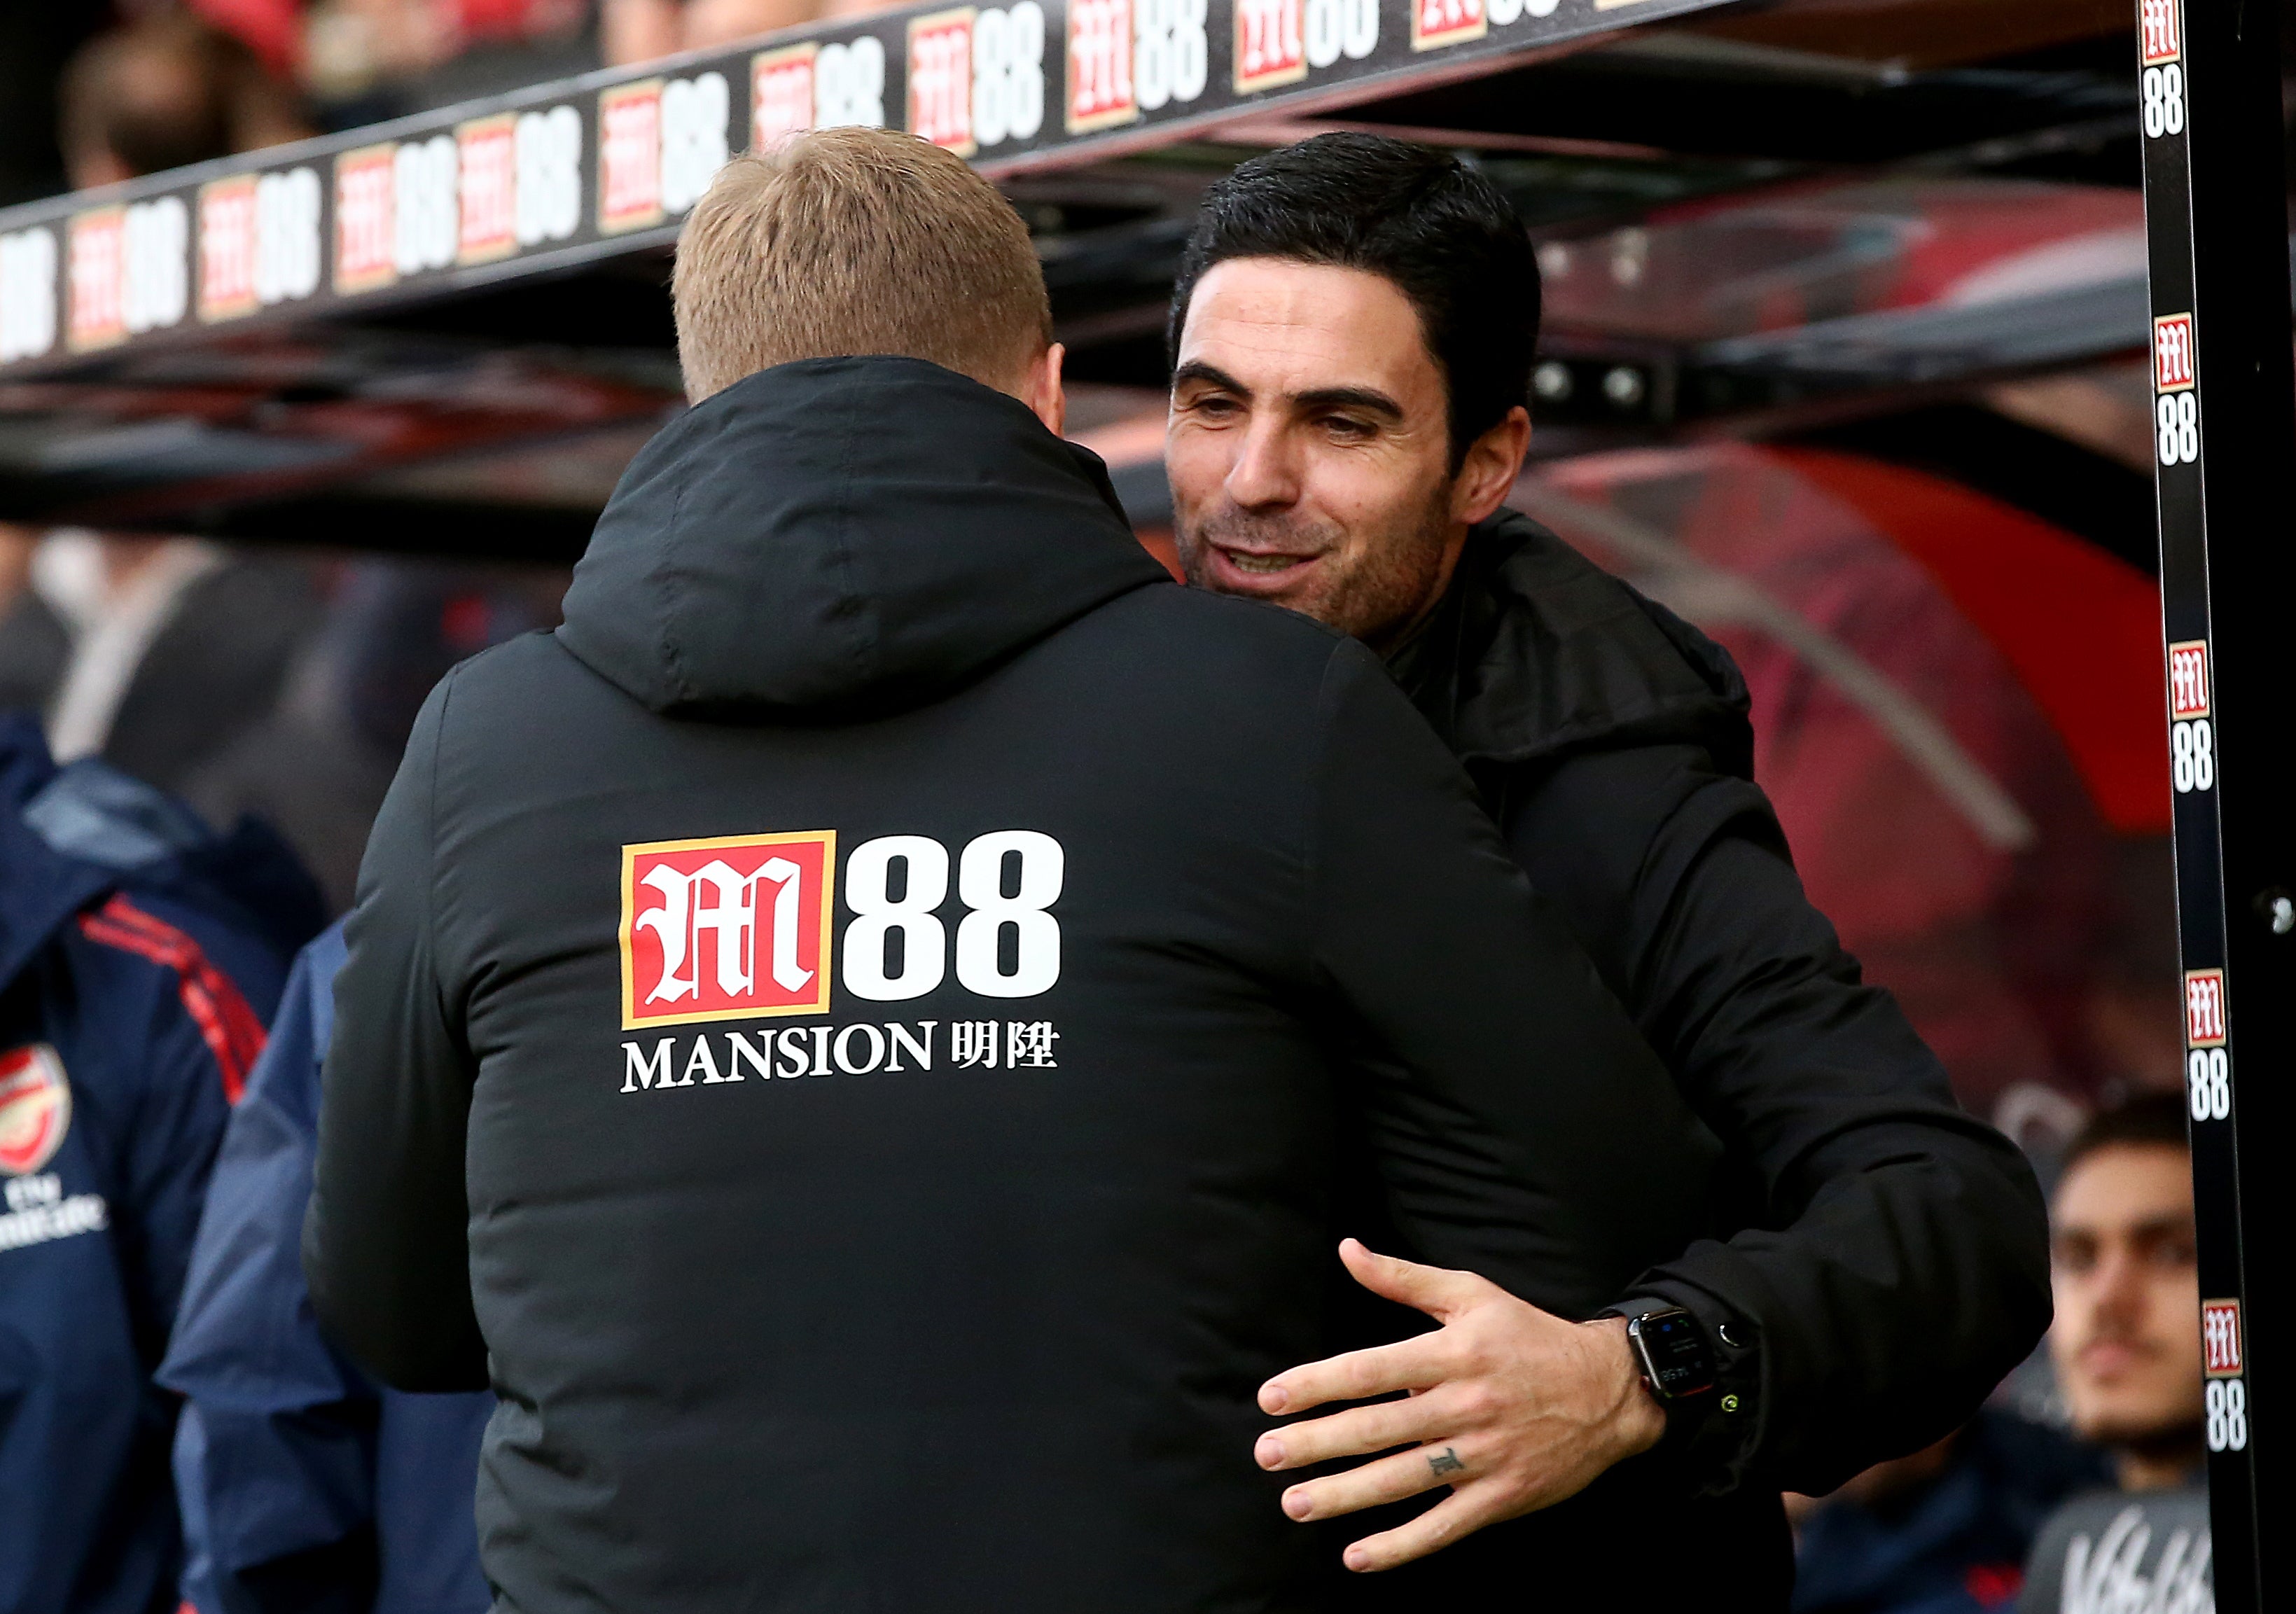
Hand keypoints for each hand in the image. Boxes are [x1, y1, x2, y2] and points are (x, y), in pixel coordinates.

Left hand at [1254, 1238, 1666, 1571]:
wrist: (1610, 1390)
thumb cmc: (1530, 1337)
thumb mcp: (1471, 1294)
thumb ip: (1403, 1277)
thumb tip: (1347, 1249)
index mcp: (1452, 1353)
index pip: (1369, 1370)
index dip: (1316, 1385)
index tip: (1271, 1399)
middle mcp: (1464, 1404)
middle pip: (1377, 1428)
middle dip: (1316, 1444)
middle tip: (1267, 1455)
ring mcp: (1483, 1455)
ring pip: (1403, 1480)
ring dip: (1345, 1495)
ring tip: (1296, 1504)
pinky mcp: (1502, 1495)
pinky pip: (1444, 1526)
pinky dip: (1401, 1546)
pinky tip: (1358, 1557)